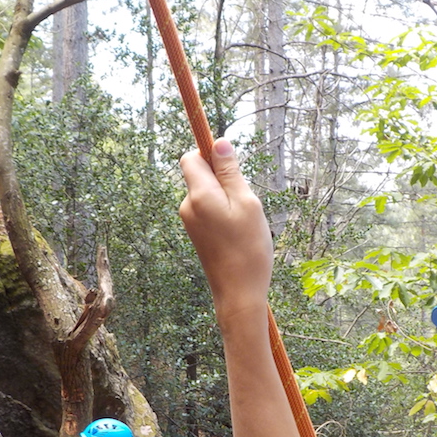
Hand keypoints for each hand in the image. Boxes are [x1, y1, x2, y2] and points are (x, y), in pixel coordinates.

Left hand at [179, 139, 273, 322]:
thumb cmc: (248, 249)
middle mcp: (187, 206)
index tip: (231, 166)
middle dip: (223, 178)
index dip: (209, 154)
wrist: (239, 294)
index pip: (190, 157)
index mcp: (198, 195)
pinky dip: (224, 213)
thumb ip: (230, 172)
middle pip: (200, 174)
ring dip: (227, 197)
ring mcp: (190, 222)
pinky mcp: (196, 234)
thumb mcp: (246, 203)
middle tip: (245, 201)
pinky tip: (238, 232)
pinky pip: (209, 210)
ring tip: (244, 222)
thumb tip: (218, 143)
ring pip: (208, 193)